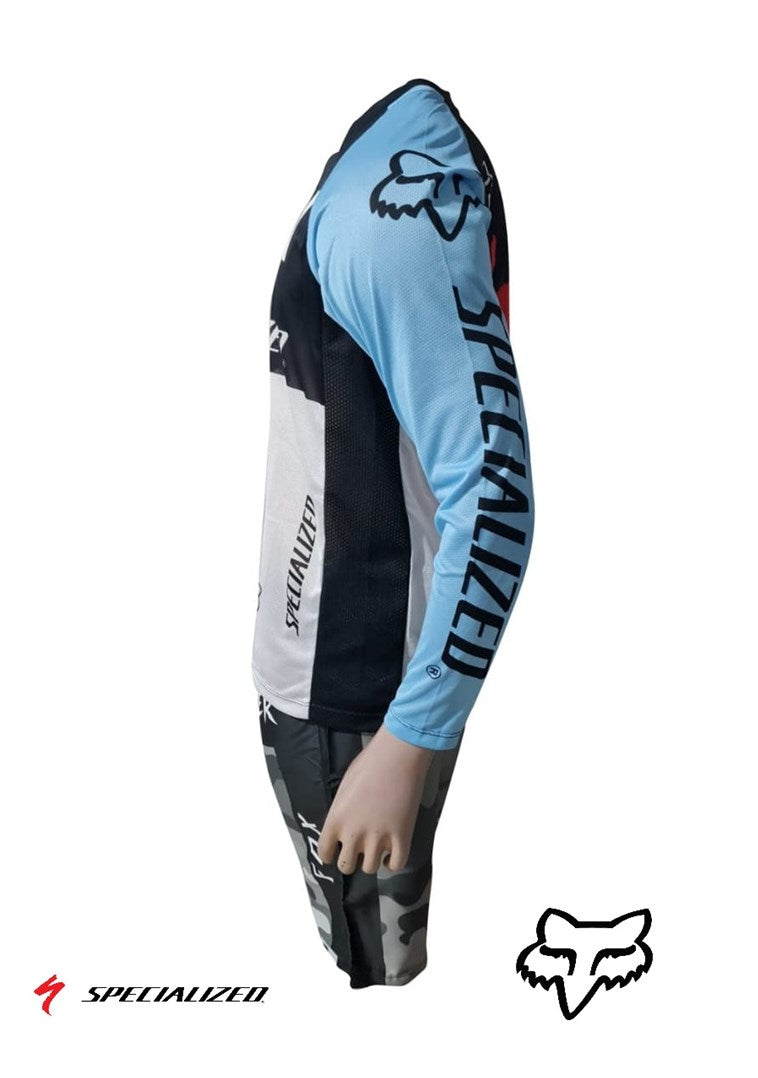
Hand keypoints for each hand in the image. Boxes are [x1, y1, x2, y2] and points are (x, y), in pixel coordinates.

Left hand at [317, 722, 434, 873]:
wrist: (397, 756)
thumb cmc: (369, 764)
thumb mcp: (344, 788)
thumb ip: (341, 812)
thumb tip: (346, 824)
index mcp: (336, 820)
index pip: (325, 852)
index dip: (329, 855)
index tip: (334, 854)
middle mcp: (353, 834)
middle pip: (346, 866)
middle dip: (350, 860)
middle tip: (357, 851)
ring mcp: (378, 838)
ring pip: (370, 868)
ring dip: (371, 860)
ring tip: (376, 850)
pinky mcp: (401, 837)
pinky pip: (396, 865)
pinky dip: (392, 863)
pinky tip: (391, 855)